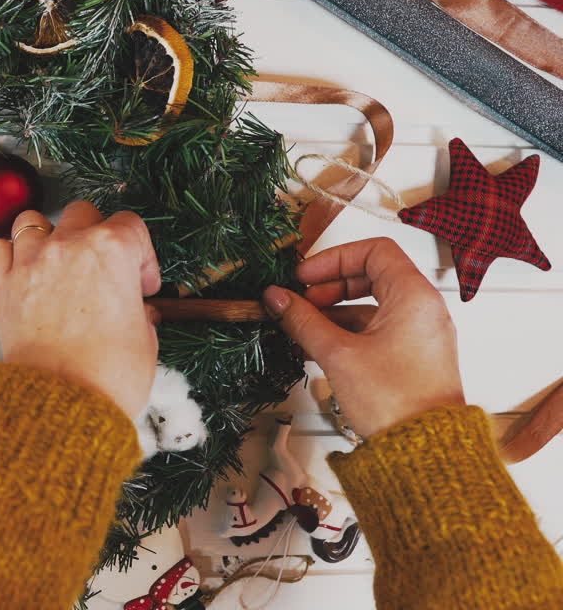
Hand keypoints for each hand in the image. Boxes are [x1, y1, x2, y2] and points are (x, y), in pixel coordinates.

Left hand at [0, 201, 161, 419]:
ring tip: (60, 263)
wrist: (62, 401)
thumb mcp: (146, 340)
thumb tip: (138, 312)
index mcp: (112, 250)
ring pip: (34, 221)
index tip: (142, 285)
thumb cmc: (109, 374)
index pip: (131, 226)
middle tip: (104, 270)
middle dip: (97, 235)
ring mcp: (31, 261)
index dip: (142, 256)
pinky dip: (11, 254)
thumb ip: (140, 313)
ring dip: (49, 236)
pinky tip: (26, 272)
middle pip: (82, 213)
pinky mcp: (3, 284)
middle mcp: (69, 245)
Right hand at [262, 237, 462, 437]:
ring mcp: (420, 332)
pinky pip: (377, 328)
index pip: (373, 250)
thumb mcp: (337, 354)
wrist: (423, 450)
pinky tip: (319, 347)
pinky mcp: (414, 355)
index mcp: (414, 296)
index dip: (333, 258)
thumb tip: (277, 297)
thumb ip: (303, 320)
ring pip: (372, 305)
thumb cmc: (393, 400)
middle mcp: (423, 308)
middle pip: (372, 275)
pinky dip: (348, 331)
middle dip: (330, 286)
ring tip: (303, 328)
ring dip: (334, 311)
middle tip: (300, 301)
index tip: (304, 277)